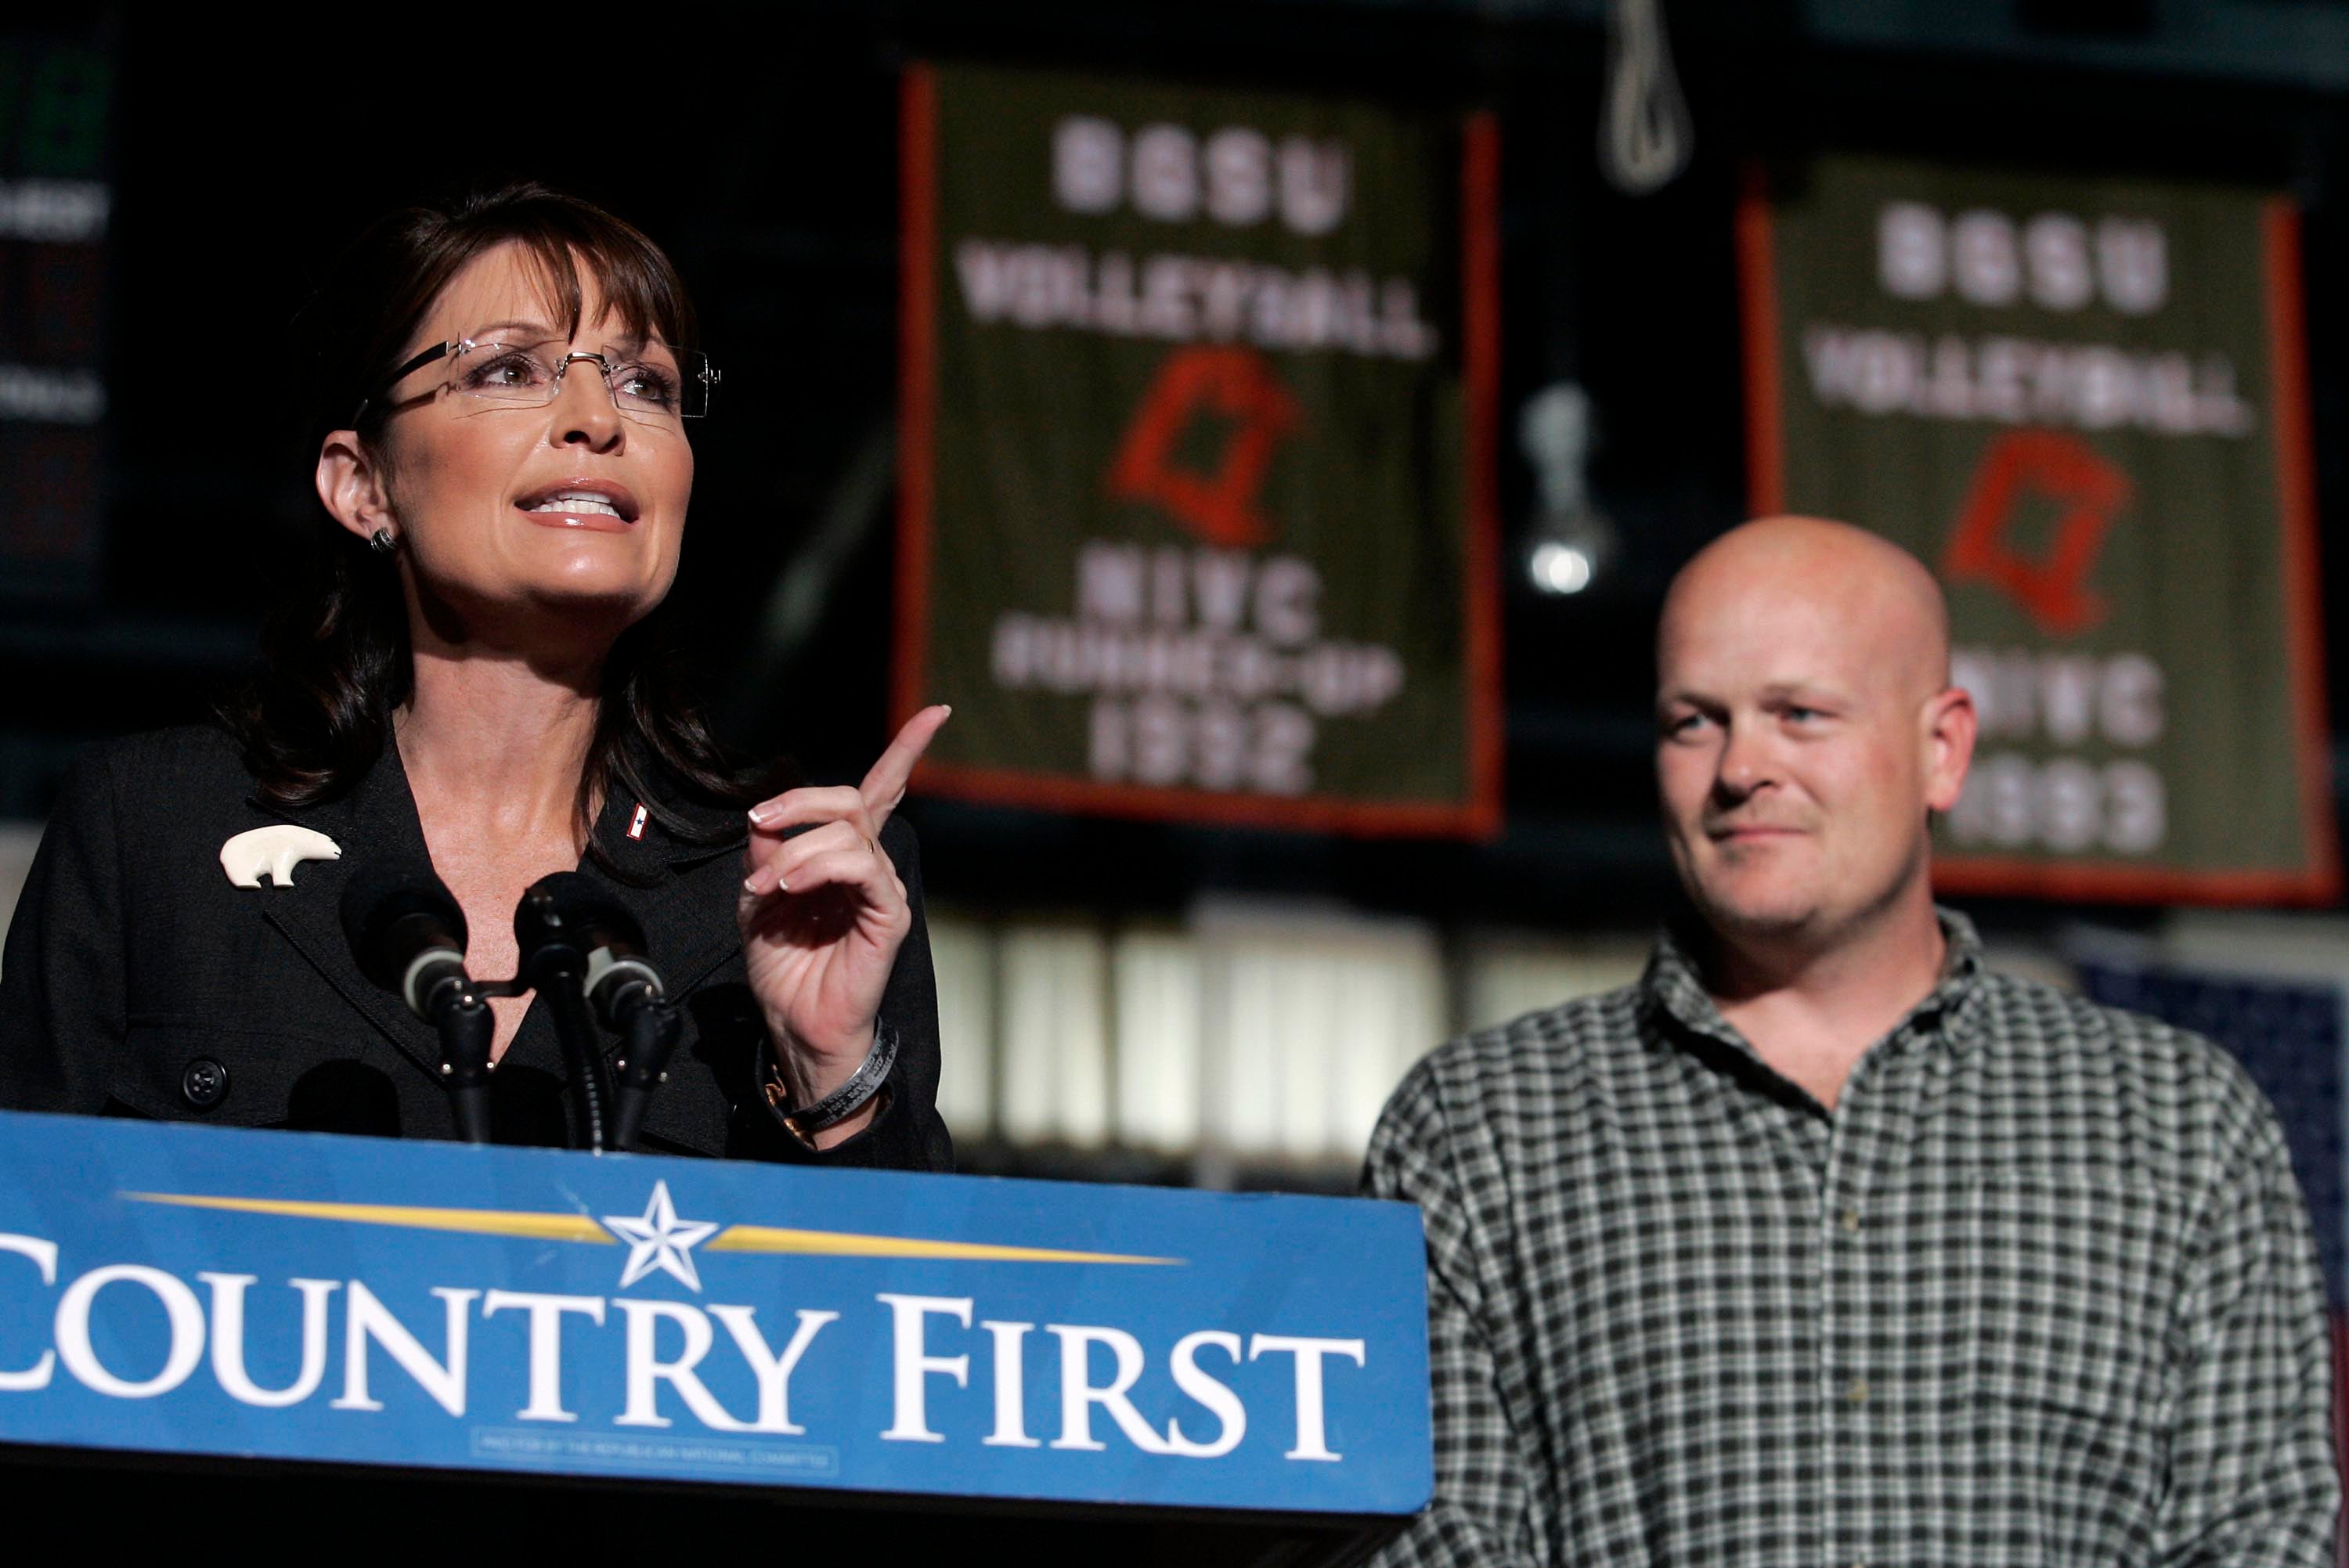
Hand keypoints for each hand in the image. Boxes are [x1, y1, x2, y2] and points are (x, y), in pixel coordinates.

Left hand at [738, 705, 948, 1144]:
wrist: (797, 1026)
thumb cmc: (784, 970)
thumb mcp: (757, 900)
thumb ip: (766, 856)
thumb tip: (765, 823)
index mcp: (845, 857)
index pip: (880, 791)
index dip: (907, 751)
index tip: (937, 713)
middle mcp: (870, 866)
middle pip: (850, 799)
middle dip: (799, 800)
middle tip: (760, 825)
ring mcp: (883, 889)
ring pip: (850, 831)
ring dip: (797, 849)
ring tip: (769, 885)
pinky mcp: (888, 914)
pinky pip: (862, 867)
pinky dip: (818, 866)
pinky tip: (790, 888)